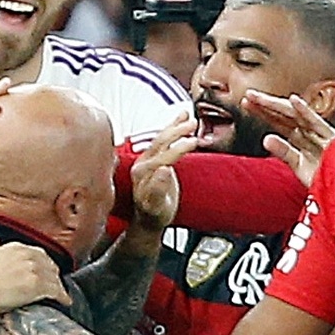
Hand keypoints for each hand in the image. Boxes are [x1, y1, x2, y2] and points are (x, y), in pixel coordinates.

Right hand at [0, 235, 69, 314]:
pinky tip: (65, 301)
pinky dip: (63, 296)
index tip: (45, 270)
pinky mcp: (37, 286)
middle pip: (49, 264)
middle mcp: (27, 256)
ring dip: (59, 286)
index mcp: (15, 248)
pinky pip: (56, 290)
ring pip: (54, 277)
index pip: (37, 253)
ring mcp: (33, 270)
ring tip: (61, 294)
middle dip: (53, 273)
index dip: (43, 263)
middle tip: (55, 283)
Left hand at [129, 110, 197, 234]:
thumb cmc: (153, 214)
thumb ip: (158, 189)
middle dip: (177, 132)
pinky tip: (182, 118)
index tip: (192, 142)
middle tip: (192, 125)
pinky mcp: (154, 157)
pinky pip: (164, 139)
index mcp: (141, 173)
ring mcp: (147, 159)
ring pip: (162, 137)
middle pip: (160, 142)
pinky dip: (173, 127)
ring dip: (176, 126)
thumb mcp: (157, 206)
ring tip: (189, 118)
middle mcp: (142, 163)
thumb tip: (164, 171)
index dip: (178, 148)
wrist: (149, 217)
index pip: (162, 155)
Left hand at [244, 90, 334, 187]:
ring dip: (278, 106)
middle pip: (285, 115)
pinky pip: (317, 124)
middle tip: (248, 95)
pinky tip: (293, 100)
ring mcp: (319, 134)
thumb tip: (266, 139)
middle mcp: (309, 132)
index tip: (245, 102)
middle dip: (266, 104)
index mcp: (301, 138)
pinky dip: (306, 112)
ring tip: (261, 98)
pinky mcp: (331, 139)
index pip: (278, 121)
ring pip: (296, 116)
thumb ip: (283, 152)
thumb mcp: (298, 166)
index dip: (262, 111)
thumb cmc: (326, 177)